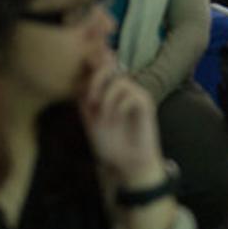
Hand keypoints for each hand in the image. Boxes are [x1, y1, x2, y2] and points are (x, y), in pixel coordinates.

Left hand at [78, 53, 164, 182]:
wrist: (125, 163)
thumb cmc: (109, 143)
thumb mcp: (89, 118)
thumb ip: (86, 98)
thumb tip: (81, 78)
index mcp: (111, 90)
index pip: (103, 67)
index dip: (93, 65)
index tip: (83, 83)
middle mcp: (125, 89)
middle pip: (111, 66)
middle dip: (97, 79)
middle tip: (91, 100)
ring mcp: (137, 95)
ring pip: (120, 81)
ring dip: (106, 99)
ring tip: (103, 116)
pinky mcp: (146, 105)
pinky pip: (131, 96)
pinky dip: (119, 107)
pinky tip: (116, 120)